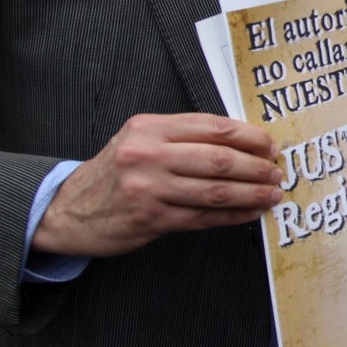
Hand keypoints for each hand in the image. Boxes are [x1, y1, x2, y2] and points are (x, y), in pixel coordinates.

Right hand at [34, 114, 279, 256]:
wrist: (69, 210)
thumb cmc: (115, 172)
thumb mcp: (140, 140)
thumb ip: (182, 137)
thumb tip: (240, 143)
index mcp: (149, 127)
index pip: (212, 127)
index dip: (249, 137)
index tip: (270, 145)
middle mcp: (148, 154)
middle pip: (219, 159)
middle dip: (257, 167)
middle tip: (277, 172)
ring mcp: (149, 188)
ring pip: (215, 190)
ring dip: (251, 193)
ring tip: (272, 194)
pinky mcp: (151, 219)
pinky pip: (203, 217)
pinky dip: (233, 215)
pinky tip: (249, 212)